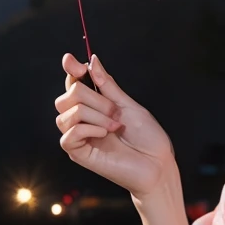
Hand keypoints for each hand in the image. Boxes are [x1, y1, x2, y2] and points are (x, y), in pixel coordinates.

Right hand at [55, 54, 177, 200]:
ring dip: (95, 115)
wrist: (157, 164)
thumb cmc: (147, 137)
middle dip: (92, 98)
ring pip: (68, 114)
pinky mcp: (79, 154)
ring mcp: (79, 137)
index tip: (77, 63)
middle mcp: (82, 120)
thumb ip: (107, 85)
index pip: (73, 84)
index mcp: (93, 106)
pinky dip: (89, 129)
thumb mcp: (128, 105)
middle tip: (115, 111)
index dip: (72, 70)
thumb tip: (92, 60)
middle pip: (67, 97)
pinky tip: (106, 134)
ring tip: (115, 125)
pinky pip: (69, 136)